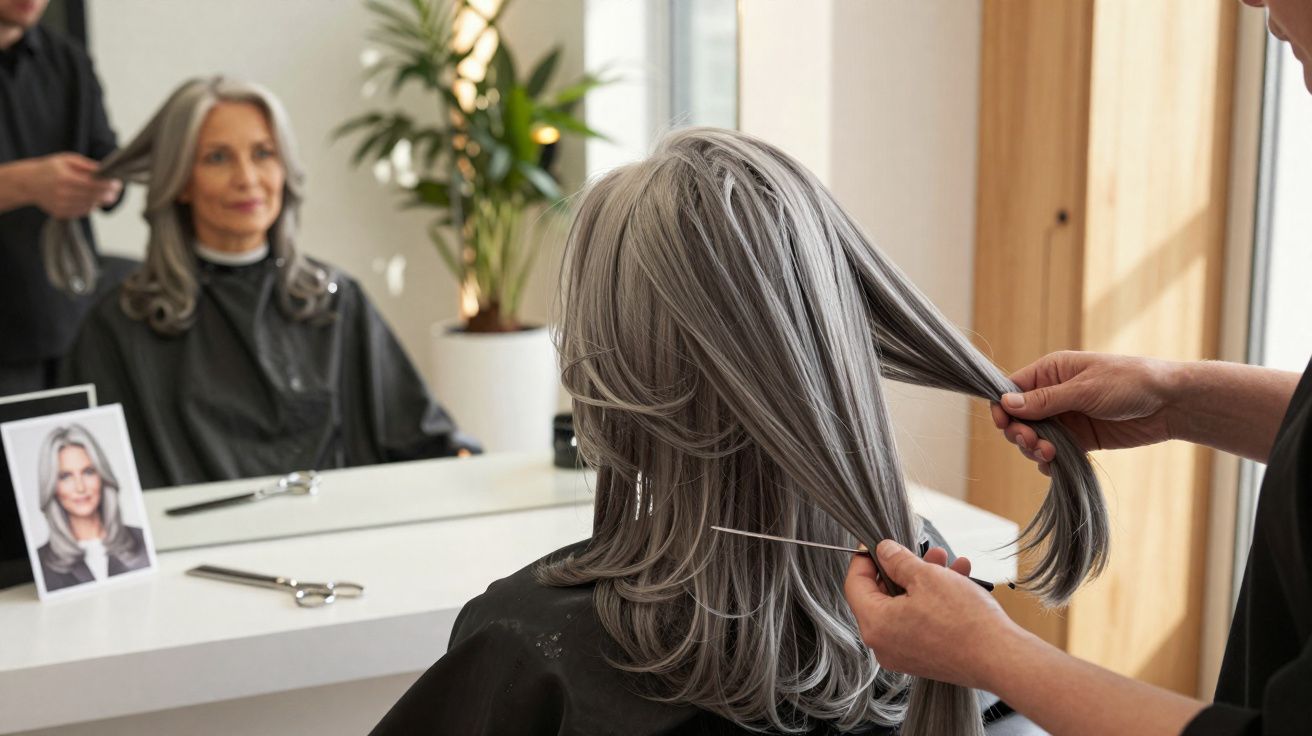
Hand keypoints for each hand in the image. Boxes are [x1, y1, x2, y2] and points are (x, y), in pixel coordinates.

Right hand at [25, 153, 120, 218]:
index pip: (93, 184)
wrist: (28, 182)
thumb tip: (105, 169)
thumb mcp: (67, 159)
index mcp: (65, 178)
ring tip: (105, 194)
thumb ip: (86, 165)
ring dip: (100, 201)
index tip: (117, 183)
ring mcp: (61, 205)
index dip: (108, 185)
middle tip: (116, 191)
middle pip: (93, 197)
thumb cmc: (49, 168)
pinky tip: (91, 199)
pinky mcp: (60, 213)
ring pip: (90, 206)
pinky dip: (90, 206)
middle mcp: (62, 193)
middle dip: (108, 194)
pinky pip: (82, 212)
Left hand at [844, 541, 1016, 689]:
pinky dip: (934, 601)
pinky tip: (958, 580)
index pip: (854, 584)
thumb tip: (883, 551)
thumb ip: (897, 560)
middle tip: (921, 551)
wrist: (1001, 658)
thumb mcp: (926, 577)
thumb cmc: (963, 620)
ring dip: (924, 581)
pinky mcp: (924, 659)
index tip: (876, 544)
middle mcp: (884, 645)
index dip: (864, 560)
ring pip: (905, 607)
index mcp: (875, 625)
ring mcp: (904, 654)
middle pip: (881, 596)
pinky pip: (920, 622)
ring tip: (947, 562)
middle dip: (904, 568)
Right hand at [989, 351, 1177, 475]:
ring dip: (1034, 449)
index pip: (1011, 389)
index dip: (1003, 408)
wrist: (1170, 404)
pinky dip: (1048, 462)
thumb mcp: (1084, 389)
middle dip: (1020, 433)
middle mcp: (1053, 394)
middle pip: (1019, 418)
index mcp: (1051, 372)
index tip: (1006, 425)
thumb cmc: (1129, 383)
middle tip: (1034, 444)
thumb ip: (1044, 400)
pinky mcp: (1079, 439)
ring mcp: (1066, 418)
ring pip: (1034, 438)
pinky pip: (1053, 452)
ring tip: (1049, 455)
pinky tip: (1054, 465)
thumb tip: (1005, 403)